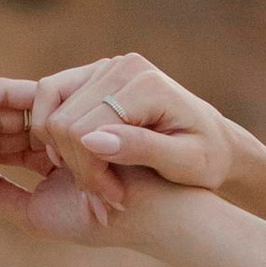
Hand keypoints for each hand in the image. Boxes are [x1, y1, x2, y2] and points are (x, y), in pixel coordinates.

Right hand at [26, 51, 240, 196]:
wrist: (215, 141)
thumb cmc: (206, 158)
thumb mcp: (184, 163)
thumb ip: (140, 149)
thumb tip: (89, 141)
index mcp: (146, 85)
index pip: (83, 131)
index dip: (90, 173)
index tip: (115, 199)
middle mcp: (122, 67)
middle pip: (63, 122)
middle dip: (78, 167)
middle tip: (106, 196)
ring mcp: (105, 67)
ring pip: (51, 111)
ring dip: (64, 153)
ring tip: (96, 180)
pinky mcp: (93, 75)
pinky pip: (50, 99)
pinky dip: (56, 135)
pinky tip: (81, 161)